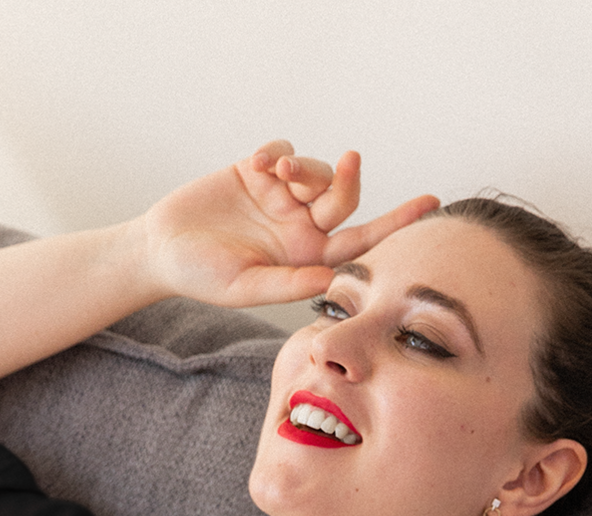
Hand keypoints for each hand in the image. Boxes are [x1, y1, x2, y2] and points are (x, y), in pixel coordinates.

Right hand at [140, 140, 438, 308]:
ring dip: (306, 167)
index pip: (360, 242)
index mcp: (305, 259)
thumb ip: (288, 284)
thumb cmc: (202, 277)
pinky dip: (277, 153)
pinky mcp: (257, 171)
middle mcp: (299, 226)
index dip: (396, 225)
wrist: (161, 250)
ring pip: (315, 170)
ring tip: (278, 174)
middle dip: (348, 179)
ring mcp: (280, 197)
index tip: (430, 206)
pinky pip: (283, 150)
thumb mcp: (245, 288)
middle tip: (349, 163)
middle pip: (343, 198)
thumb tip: (332, 281)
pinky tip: (257, 165)